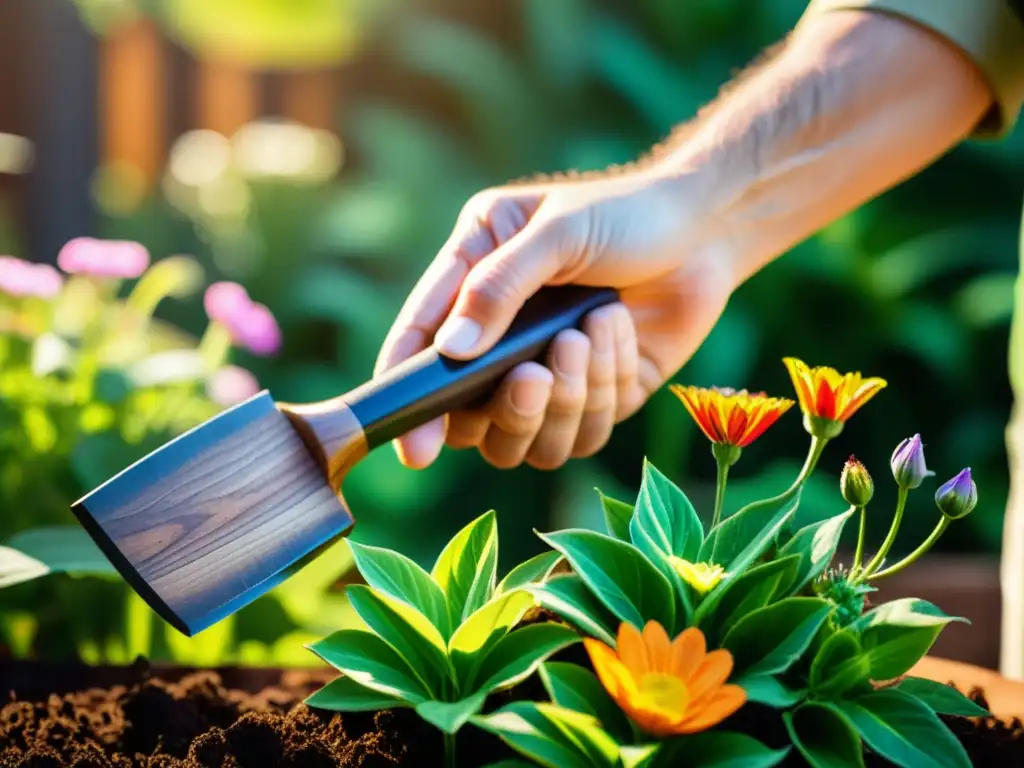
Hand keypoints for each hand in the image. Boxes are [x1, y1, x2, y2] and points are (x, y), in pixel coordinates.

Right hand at [375, 167, 737, 469]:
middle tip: (536, 374)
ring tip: (588, 334)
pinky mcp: (597, 397)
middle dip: (509, 407)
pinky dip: (604, 388)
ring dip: (564, 395)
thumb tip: (449, 353)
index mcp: (473, 278)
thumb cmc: (627, 212)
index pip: (421, 346)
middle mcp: (502, 334)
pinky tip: (618, 330)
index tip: (416, 447)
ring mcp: (550, 372)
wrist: (708, 229)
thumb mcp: (557, 232)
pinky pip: (585, 432)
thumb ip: (498, 287)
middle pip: (473, 419)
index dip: (409, 396)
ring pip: (530, 438)